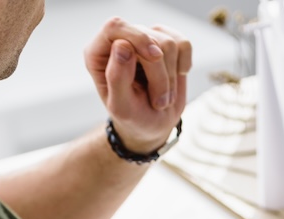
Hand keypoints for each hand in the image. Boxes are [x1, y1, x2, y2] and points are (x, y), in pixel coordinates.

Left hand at [83, 18, 190, 154]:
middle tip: (158, 102)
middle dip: (160, 74)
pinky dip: (184, 65)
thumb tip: (122, 45)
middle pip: (149, 37)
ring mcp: (144, 39)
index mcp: (99, 53)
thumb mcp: (122, 107)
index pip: (116, 27)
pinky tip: (174, 79)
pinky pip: (183, 44)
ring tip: (163, 98)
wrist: (154, 125)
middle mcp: (120, 41)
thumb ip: (117, 77)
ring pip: (169, 42)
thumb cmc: (134, 118)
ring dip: (171, 77)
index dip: (138, 39)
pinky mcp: (165, 42)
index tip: (155, 58)